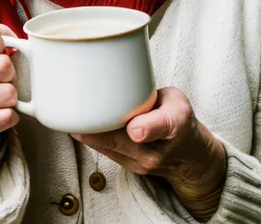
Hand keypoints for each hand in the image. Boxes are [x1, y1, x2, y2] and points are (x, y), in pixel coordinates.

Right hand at [0, 22, 18, 155]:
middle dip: (11, 75)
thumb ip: (1, 39)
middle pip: (4, 65)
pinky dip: (10, 116)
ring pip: (9, 93)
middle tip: (3, 81)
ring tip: (0, 98)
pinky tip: (0, 113)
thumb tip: (20, 42)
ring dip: (11, 98)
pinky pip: (7, 116)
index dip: (1, 43)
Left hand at [72, 87, 226, 221]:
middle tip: (74, 110)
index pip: (162, 126)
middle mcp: (158, 150)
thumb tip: (122, 92)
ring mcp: (142, 164)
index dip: (146, 127)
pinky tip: (80, 125)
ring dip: (89, 134)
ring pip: (109, 147)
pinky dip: (93, 139)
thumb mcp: (175, 100)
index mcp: (175, 125)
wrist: (189, 156)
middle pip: (122, 140)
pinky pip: (107, 152)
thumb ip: (153, 97)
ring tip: (70, 115)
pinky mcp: (130, 168)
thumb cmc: (178, 119)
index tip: (135, 127)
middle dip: (96, 128)